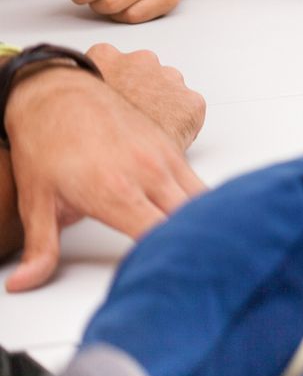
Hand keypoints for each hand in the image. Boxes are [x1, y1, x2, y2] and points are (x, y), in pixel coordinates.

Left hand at [3, 64, 204, 291]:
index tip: (164, 275)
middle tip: (191, 270)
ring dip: (202, 225)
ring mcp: (164, 157)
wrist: (60, 93)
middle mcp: (147, 173)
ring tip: (197, 249)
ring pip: (203, 201)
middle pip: (189, 221)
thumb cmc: (47, 142)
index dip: (166, 260)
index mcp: (115, 192)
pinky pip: (199, 181)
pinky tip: (194, 219)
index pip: (157, 237)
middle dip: (192, 247)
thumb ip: (40, 248)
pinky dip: (202, 203)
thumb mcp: (36, 201)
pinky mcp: (171, 146)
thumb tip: (26, 281)